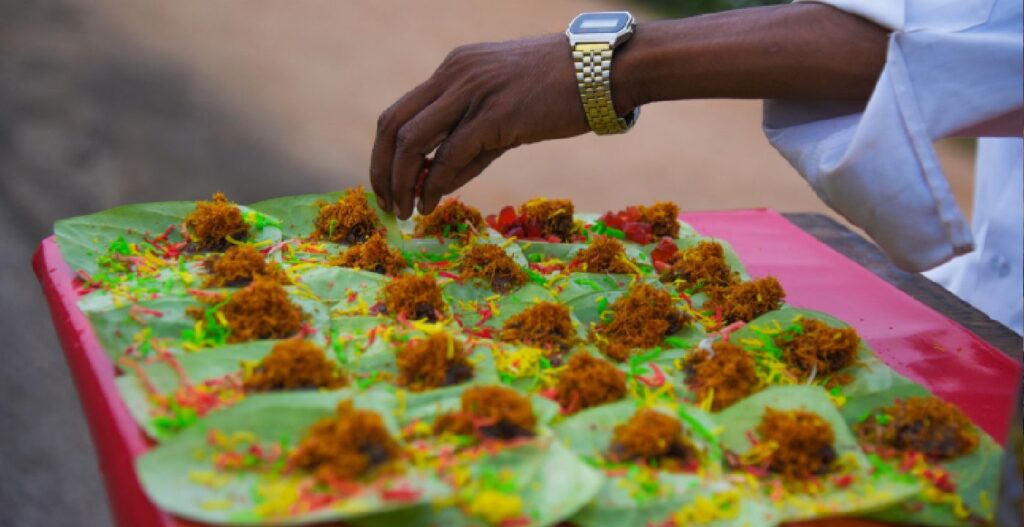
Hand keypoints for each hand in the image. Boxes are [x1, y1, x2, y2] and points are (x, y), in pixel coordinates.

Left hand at [370, 33, 589, 218]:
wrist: (602, 71)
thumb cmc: (560, 92)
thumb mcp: (505, 110)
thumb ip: (470, 142)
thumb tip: (436, 183)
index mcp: (454, 69)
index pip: (400, 112)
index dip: (384, 153)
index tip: (388, 185)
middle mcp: (455, 75)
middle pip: (392, 124)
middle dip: (381, 169)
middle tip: (386, 203)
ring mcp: (472, 92)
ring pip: (411, 141)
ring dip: (400, 181)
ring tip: (405, 210)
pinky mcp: (494, 115)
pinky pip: (448, 154)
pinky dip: (433, 184)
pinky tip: (431, 204)